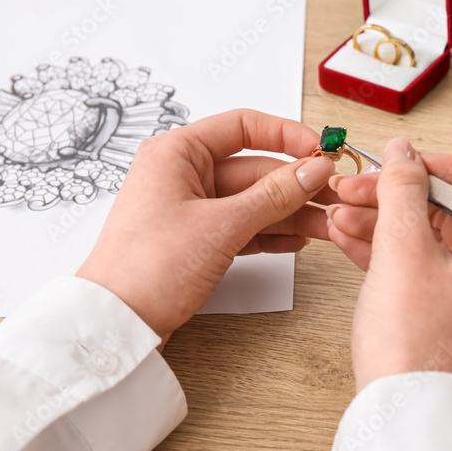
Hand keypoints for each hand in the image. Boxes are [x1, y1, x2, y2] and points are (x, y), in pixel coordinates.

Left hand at [76, 109, 335, 341]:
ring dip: (289, 212)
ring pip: (252, 200)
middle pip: (253, 168)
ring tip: (327, 225)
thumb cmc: (148, 268)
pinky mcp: (195, 239)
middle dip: (296, 184)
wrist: (117, 323)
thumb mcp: (222, 226)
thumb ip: (274, 195)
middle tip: (334, 197)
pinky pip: (242, 226)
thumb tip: (313, 169)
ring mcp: (189, 208)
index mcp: (177, 153)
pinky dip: (269, 232)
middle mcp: (182, 174)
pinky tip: (298, 240)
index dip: (286, 135)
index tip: (320, 150)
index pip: (242, 127)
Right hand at [326, 138, 451, 390]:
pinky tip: (348, 235)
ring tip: (341, 210)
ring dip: (386, 219)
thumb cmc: (417, 345)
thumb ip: (402, 189)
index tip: (408, 166)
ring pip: (433, 239)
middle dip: (402, 194)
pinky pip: (422, 267)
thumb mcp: (404, 250)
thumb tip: (403, 152)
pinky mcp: (449, 315)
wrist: (403, 416)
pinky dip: (389, 250)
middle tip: (359, 185)